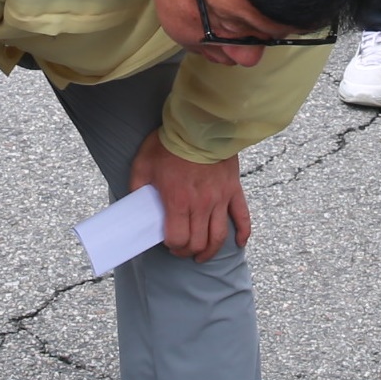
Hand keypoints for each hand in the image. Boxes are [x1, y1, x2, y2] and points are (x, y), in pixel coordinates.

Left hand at [129, 128, 249, 260]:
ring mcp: (220, 199)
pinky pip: (243, 217)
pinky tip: (238, 243)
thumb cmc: (169, 144)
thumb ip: (138, 188)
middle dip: (188, 251)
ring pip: (219, 236)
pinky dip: (242, 233)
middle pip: (198, 242)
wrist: (200, 124)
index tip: (168, 242)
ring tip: (203, 255)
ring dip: (210, 250)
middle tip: (182, 249)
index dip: (172, 245)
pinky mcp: (233, 190)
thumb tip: (137, 205)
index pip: (178, 238)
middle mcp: (201, 205)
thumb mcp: (143, 165)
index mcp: (178, 201)